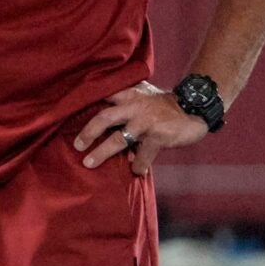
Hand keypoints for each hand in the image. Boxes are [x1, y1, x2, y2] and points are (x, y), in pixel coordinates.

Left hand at [73, 81, 207, 174]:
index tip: (67, 111)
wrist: (197, 106)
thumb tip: (107, 117)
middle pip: (104, 118)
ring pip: (118, 140)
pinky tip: (135, 171)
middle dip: (88, 132)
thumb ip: (129, 102)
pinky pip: (142, 156)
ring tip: (89, 163)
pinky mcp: (158, 136)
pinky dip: (137, 165)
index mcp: (131, 95)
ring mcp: (146, 122)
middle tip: (77, 145)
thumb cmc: (167, 105)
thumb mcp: (147, 95)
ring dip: (102, 153)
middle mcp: (135, 106)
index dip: (86, 100)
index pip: (105, 95)